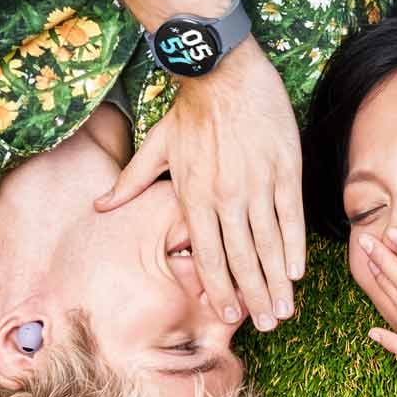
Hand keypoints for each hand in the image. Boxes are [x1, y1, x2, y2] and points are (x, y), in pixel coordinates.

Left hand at [95, 36, 303, 331]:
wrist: (222, 71)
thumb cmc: (189, 110)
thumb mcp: (155, 148)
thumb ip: (131, 184)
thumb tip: (100, 208)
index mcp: (194, 197)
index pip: (208, 257)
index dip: (220, 290)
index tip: (229, 315)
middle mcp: (226, 198)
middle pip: (242, 260)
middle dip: (255, 298)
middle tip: (266, 326)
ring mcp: (257, 185)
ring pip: (268, 246)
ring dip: (277, 282)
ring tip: (284, 310)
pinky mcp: (284, 170)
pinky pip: (291, 218)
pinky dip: (294, 247)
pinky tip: (297, 272)